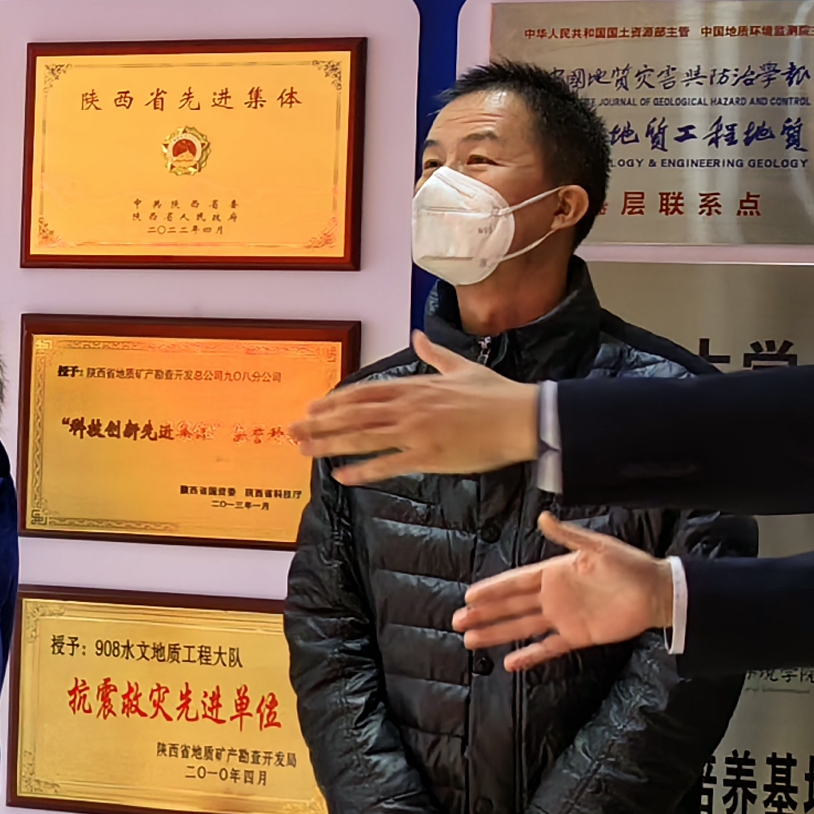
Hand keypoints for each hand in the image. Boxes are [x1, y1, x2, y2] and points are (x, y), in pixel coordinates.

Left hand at [292, 331, 540, 486]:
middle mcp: (408, 407)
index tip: (313, 409)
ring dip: (329, 444)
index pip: (364, 393)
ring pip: (362, 438)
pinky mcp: (428, 455)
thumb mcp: (461, 366)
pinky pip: (387, 465)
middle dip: (320, 423)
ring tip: (304, 451)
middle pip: (353, 415)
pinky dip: (361, 471)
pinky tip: (340, 476)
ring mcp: (415, 432)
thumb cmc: (496, 393)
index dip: (335, 401)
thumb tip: (418, 336)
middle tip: (292, 431)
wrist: (521, 417)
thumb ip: (434, 354)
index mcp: (415, 386)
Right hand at [453, 514, 674, 669]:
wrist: (656, 592)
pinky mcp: (577, 636)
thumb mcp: (598, 546)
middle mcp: (554, 596)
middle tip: (459, 620)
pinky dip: (530, 656)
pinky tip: (510, 663)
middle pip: (511, 606)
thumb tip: (543, 518)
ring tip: (471, 640)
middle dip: (485, 613)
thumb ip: (568, 536)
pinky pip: (548, 648)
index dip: (493, 589)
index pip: (515, 581)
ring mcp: (563, 617)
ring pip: (522, 627)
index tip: (469, 595)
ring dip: (498, 633)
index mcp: (555, 572)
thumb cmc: (630, 565)